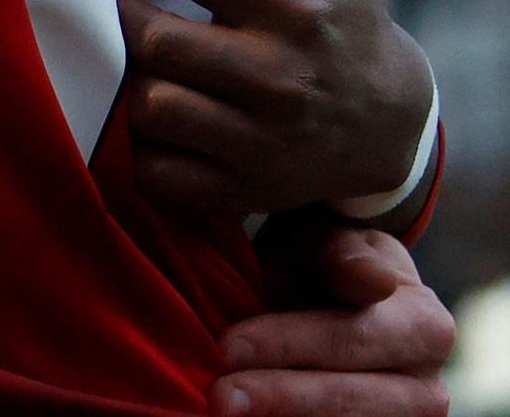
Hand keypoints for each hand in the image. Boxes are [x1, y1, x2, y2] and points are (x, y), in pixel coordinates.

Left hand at [113, 0, 432, 217]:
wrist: (386, 120)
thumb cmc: (340, 8)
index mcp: (300, 8)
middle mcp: (280, 79)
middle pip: (154, 38)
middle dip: (105, 7)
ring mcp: (260, 143)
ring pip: (148, 105)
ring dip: (119, 75)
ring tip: (114, 46)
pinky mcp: (240, 190)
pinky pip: (155, 168)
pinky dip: (135, 142)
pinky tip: (143, 106)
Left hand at [211, 228, 452, 416]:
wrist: (334, 303)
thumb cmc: (328, 266)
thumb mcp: (336, 244)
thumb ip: (349, 258)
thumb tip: (374, 282)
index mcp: (425, 329)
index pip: (350, 338)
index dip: (288, 344)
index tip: (230, 347)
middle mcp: (425, 389)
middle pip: (347, 398)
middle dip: (278, 395)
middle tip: (218, 396)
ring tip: (225, 410)